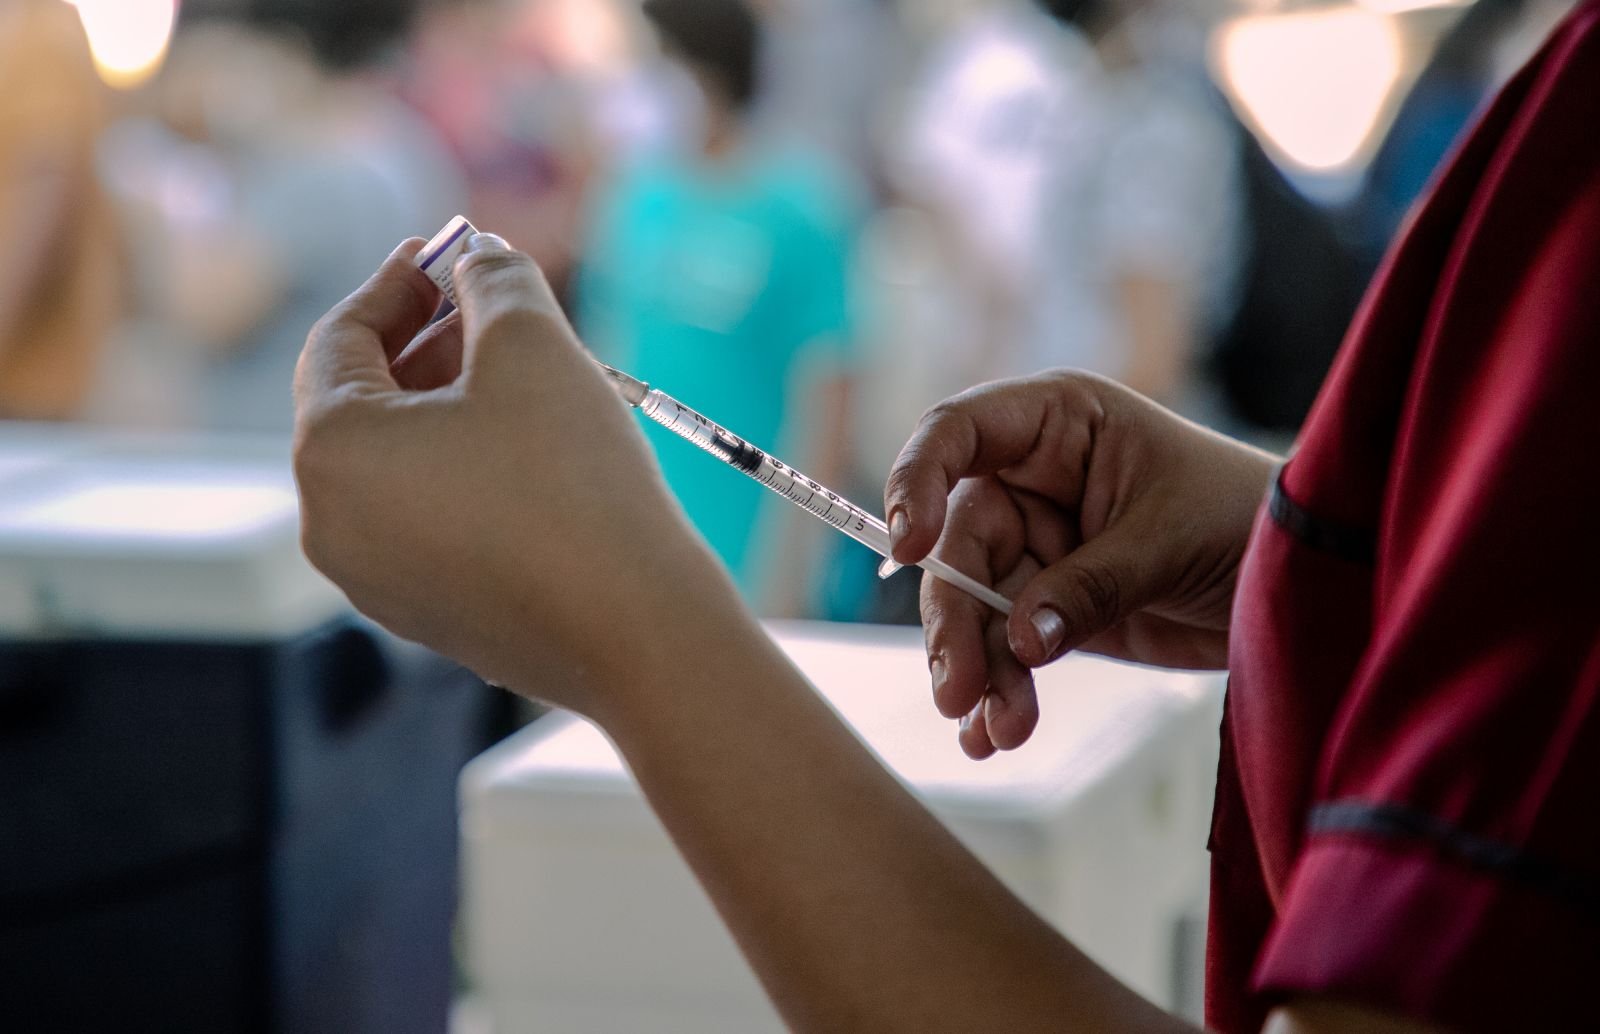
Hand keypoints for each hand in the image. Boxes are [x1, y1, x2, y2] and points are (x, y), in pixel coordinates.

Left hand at [293, 236, 734, 714]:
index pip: (339, 337)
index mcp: (331, 451)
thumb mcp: (533, 346)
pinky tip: (533, 452)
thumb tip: (478, 256)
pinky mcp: (429, 616)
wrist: (636, 629)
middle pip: (363, 401)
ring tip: (522, 374)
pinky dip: (464, 470)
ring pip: (399, 463)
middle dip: (425, 342)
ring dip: (448, 405)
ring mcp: (376, 580)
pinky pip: (429, 519)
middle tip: (490, 305)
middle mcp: (331, 524)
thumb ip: (493, 279)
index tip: (447, 250)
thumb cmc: (575, 482)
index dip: (397, 281)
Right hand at [884, 371, 1276, 757]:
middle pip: (958, 542)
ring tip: (996, 728)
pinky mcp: (1051, 608)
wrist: (1305, 584)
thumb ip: (1089, 585)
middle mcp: (1033, 480)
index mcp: (1057, 425)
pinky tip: (994, 737)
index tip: (908, 549)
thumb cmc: (1245, 519)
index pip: (956, 434)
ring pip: (975, 607)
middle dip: (953, 620)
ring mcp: (1039, 546)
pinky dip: (999, 692)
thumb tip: (1020, 639)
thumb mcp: (1167, 542)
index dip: (916, 482)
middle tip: (956, 689)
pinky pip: (1006, 649)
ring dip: (978, 670)